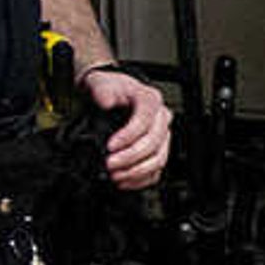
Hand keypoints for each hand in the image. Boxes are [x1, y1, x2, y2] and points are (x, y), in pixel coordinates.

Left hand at [79, 63, 171, 190]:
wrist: (114, 96)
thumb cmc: (111, 89)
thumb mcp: (102, 83)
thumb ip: (103, 91)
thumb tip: (106, 102)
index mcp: (151, 100)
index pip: (145, 121)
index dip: (128, 137)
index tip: (110, 146)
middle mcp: (161, 118)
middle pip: (154, 144)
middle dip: (131, 158)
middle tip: (110, 164)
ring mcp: (162, 136)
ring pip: (158, 160)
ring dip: (136, 172)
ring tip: (116, 175)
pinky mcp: (158, 151)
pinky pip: (156, 171)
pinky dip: (140, 180)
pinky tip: (124, 181)